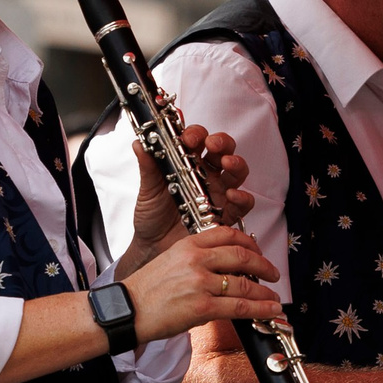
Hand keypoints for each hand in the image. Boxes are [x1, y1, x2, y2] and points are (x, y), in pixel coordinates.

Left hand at [118, 125, 253, 276]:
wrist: (153, 248)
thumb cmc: (151, 217)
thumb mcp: (147, 190)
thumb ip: (147, 166)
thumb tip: (139, 143)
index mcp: (187, 164)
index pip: (198, 140)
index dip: (196, 134)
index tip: (187, 138)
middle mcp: (206, 176)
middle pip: (222, 150)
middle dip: (221, 142)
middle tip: (212, 144)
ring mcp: (218, 194)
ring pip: (237, 172)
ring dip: (236, 163)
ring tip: (227, 163)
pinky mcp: (225, 215)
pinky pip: (243, 204)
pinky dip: (242, 197)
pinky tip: (232, 195)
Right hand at [123, 225, 281, 342]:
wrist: (125, 311)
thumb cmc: (147, 290)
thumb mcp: (171, 261)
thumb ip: (197, 259)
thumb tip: (226, 268)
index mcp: (188, 245)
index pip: (228, 234)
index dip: (250, 243)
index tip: (259, 251)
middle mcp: (196, 260)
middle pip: (242, 256)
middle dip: (264, 265)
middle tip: (273, 273)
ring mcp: (200, 283)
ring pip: (245, 284)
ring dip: (266, 292)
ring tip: (274, 297)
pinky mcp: (202, 307)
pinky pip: (240, 306)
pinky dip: (261, 309)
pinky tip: (270, 310)